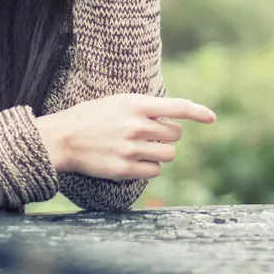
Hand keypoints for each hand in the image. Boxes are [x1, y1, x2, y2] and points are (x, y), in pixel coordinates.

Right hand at [34, 94, 215, 179]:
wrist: (62, 138)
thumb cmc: (90, 118)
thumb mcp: (117, 102)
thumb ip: (144, 108)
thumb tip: (172, 117)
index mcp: (136, 104)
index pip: (176, 107)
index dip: (197, 112)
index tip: (211, 118)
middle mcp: (136, 126)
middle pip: (175, 135)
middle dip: (167, 136)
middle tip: (150, 135)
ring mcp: (131, 148)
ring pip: (168, 154)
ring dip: (160, 152)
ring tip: (140, 148)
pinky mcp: (125, 169)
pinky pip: (155, 171)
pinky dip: (150, 168)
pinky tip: (135, 162)